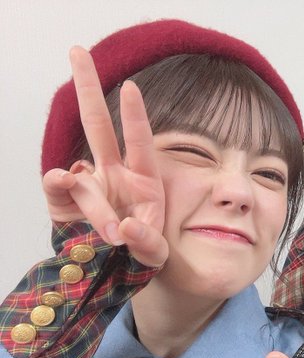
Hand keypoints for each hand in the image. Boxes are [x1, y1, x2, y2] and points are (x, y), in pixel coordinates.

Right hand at [42, 46, 166, 266]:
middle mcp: (113, 173)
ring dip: (96, 207)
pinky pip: (56, 187)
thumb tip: (126, 227)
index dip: (134, 115)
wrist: (112, 269)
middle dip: (87, 89)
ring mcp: (87, 184)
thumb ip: (147, 242)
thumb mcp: (154, 251)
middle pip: (97, 125)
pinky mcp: (63, 201)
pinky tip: (65, 187)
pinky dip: (57, 184)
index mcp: (143, 179)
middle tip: (77, 50)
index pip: (138, 141)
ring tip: (115, 235)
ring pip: (80, 177)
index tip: (130, 86)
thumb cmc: (141, 249)